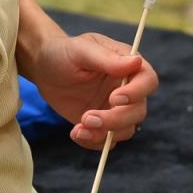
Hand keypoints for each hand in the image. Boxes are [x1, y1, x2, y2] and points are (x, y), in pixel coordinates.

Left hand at [32, 32, 157, 149]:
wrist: (44, 68)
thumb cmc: (64, 52)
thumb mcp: (81, 50)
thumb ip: (106, 58)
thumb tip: (136, 61)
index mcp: (128, 65)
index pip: (148, 80)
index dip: (136, 93)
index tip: (114, 99)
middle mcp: (127, 89)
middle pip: (138, 111)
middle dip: (116, 120)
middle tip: (88, 117)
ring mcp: (115, 109)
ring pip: (126, 130)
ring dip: (104, 134)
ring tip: (79, 128)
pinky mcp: (102, 124)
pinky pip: (107, 140)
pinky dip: (93, 142)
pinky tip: (75, 133)